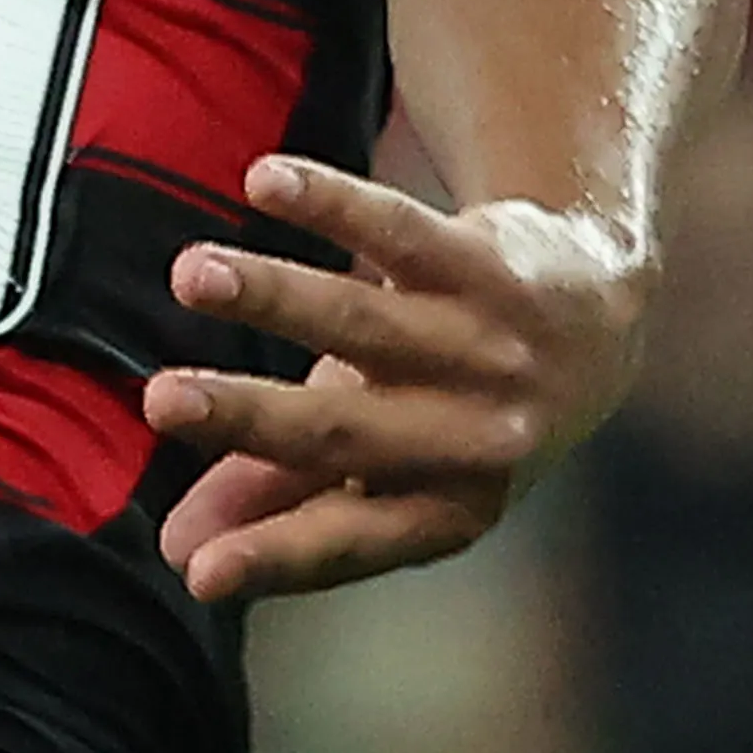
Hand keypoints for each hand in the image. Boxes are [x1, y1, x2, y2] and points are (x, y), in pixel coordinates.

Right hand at [142, 158, 647, 610]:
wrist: (592, 324)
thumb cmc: (450, 406)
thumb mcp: (382, 459)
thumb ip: (283, 496)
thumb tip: (176, 551)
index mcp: (451, 507)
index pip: (355, 540)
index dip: (276, 555)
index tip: (195, 571)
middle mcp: (481, 438)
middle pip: (348, 431)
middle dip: (250, 418)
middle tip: (160, 403)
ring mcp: (490, 348)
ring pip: (366, 322)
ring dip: (271, 297)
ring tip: (189, 274)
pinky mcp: (488, 262)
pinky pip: (401, 229)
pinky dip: (333, 203)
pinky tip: (263, 180)